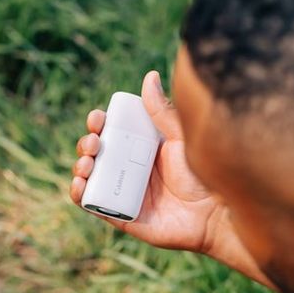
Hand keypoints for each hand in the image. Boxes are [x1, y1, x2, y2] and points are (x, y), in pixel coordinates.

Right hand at [70, 70, 260, 278]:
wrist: (213, 212)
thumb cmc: (203, 174)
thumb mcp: (181, 137)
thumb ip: (162, 112)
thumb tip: (149, 76)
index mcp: (141, 148)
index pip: (111, 132)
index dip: (99, 124)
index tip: (97, 119)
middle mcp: (130, 170)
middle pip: (96, 154)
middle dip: (86, 145)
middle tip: (93, 143)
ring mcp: (124, 193)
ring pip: (90, 178)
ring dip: (80, 168)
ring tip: (86, 163)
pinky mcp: (122, 216)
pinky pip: (94, 205)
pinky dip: (80, 195)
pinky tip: (79, 185)